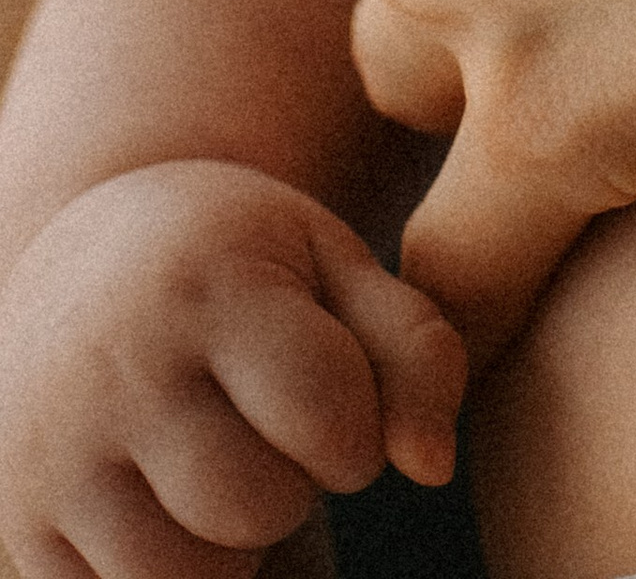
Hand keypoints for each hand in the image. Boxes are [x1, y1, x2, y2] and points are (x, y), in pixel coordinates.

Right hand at [0, 163, 461, 578]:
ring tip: (221, 467)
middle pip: (257, 507)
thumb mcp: (333, 263)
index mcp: (209, 284)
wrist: (80, 253)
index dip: (356, 426)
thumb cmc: (237, 261)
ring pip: (186, 575)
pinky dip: (166, 572)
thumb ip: (415, 350)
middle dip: (293, 485)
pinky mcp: (20, 524)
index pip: (330, 418)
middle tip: (267, 429)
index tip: (332, 391)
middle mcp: (116, 368)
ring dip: (230, 543)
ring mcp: (52, 453)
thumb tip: (431, 469)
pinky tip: (168, 501)